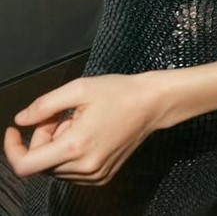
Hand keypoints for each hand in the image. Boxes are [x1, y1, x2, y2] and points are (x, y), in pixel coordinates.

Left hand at [3, 73, 162, 184]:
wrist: (153, 103)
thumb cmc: (120, 92)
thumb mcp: (79, 88)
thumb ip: (45, 105)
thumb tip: (21, 119)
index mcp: (75, 146)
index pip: (26, 165)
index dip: (12, 149)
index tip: (13, 131)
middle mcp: (84, 167)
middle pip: (41, 162)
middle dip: (42, 137)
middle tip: (60, 114)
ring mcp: (94, 175)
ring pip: (55, 167)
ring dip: (57, 145)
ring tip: (78, 121)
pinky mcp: (102, 176)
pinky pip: (71, 171)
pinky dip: (70, 153)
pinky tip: (88, 133)